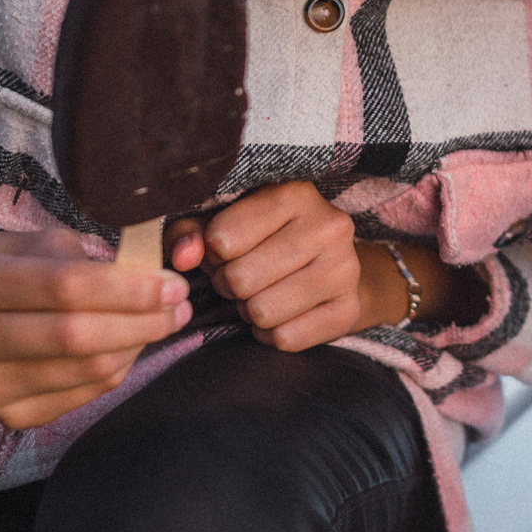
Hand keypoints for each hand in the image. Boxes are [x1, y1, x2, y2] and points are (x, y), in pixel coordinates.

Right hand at [0, 229, 190, 431]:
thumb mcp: (13, 245)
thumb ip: (71, 251)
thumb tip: (138, 266)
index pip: (63, 286)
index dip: (126, 287)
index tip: (171, 282)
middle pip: (75, 336)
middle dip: (142, 320)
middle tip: (179, 306)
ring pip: (84, 371)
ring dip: (138, 345)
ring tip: (162, 322)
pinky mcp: (4, 417)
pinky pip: (81, 396)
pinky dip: (116, 369)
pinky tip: (128, 346)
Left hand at [164, 180, 367, 351]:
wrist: (328, 266)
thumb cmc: (262, 239)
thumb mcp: (221, 222)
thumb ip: (190, 233)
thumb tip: (183, 256)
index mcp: (294, 192)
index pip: (222, 239)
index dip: (213, 253)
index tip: (226, 250)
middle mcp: (328, 225)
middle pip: (240, 279)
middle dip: (230, 286)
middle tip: (243, 277)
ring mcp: (345, 268)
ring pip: (262, 312)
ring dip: (250, 310)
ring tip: (262, 293)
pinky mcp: (349, 309)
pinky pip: (285, 339)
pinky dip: (271, 334)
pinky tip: (281, 313)